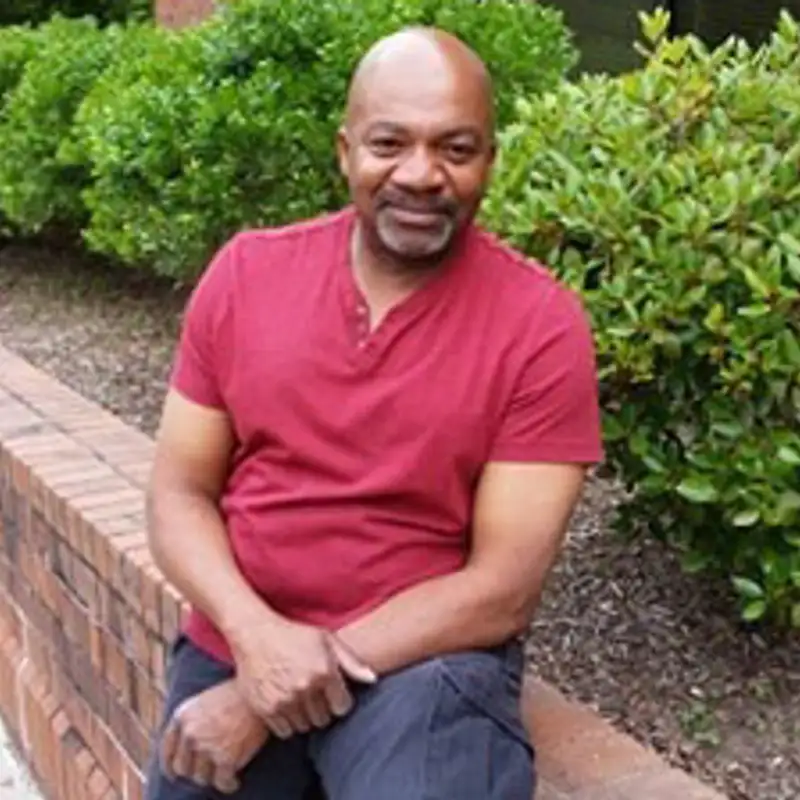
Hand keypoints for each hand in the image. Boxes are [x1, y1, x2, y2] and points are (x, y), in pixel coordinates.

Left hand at [160, 679, 268, 793]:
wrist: (261, 692)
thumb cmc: (237, 695)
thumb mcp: (205, 701)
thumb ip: (191, 723)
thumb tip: (186, 750)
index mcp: (182, 716)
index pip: (167, 751)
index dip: (170, 766)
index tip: (176, 774)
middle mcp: (190, 733)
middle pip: (183, 768)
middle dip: (196, 770)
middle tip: (210, 769)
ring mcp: (207, 746)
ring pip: (201, 778)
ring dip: (213, 776)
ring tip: (225, 772)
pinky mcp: (226, 758)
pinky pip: (222, 783)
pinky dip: (229, 784)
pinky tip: (234, 781)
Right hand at [230, 618, 376, 738]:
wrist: (255, 633)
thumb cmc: (294, 634)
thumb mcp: (326, 639)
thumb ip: (352, 662)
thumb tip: (372, 680)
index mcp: (324, 671)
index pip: (342, 707)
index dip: (338, 700)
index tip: (331, 692)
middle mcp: (305, 687)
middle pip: (324, 719)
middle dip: (322, 709)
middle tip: (313, 695)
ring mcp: (284, 700)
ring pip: (305, 727)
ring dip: (304, 717)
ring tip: (299, 698)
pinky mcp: (266, 709)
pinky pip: (285, 731)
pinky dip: (287, 723)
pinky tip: (286, 704)